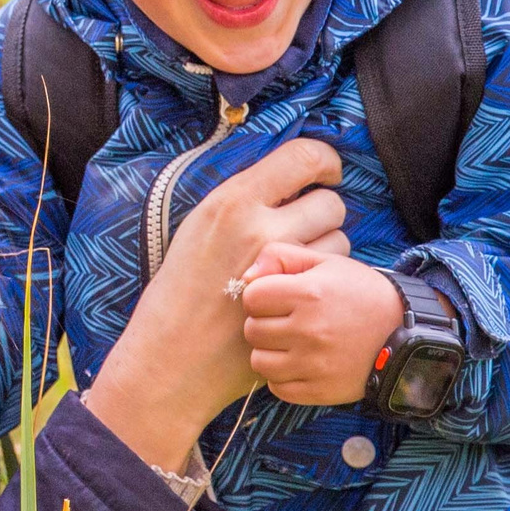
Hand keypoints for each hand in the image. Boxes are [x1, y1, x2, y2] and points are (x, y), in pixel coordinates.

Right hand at [86, 140, 347, 472]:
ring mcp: (282, 268)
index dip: (325, 161)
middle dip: (323, 213)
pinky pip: (332, 276)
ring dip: (325, 248)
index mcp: (232, 201)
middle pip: (330, 203)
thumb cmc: (180, 289)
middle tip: (302, 228)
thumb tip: (289, 181)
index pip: (304, 156)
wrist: (171, 354)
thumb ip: (244, 200)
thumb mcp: (199, 226)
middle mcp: (261, 228)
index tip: (325, 172)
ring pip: (338, 240)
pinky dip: (322, 280)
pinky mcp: (296, 301)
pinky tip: (296, 289)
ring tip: (291, 265)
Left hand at [239, 243, 405, 407]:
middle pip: (252, 330)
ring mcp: (314, 364)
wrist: (405, 334)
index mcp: (310, 294)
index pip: (252, 297)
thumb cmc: (361, 294)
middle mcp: (310, 330)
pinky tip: (299, 363)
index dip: (261, 295)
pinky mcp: (320, 390)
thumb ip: (283, 256)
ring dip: (269, 352)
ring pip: (259, 362)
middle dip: (263, 323)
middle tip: (285, 320)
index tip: (277, 297)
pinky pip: (277, 388)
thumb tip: (247, 275)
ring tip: (290, 343)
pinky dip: (283, 377)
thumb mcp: (328, 262)